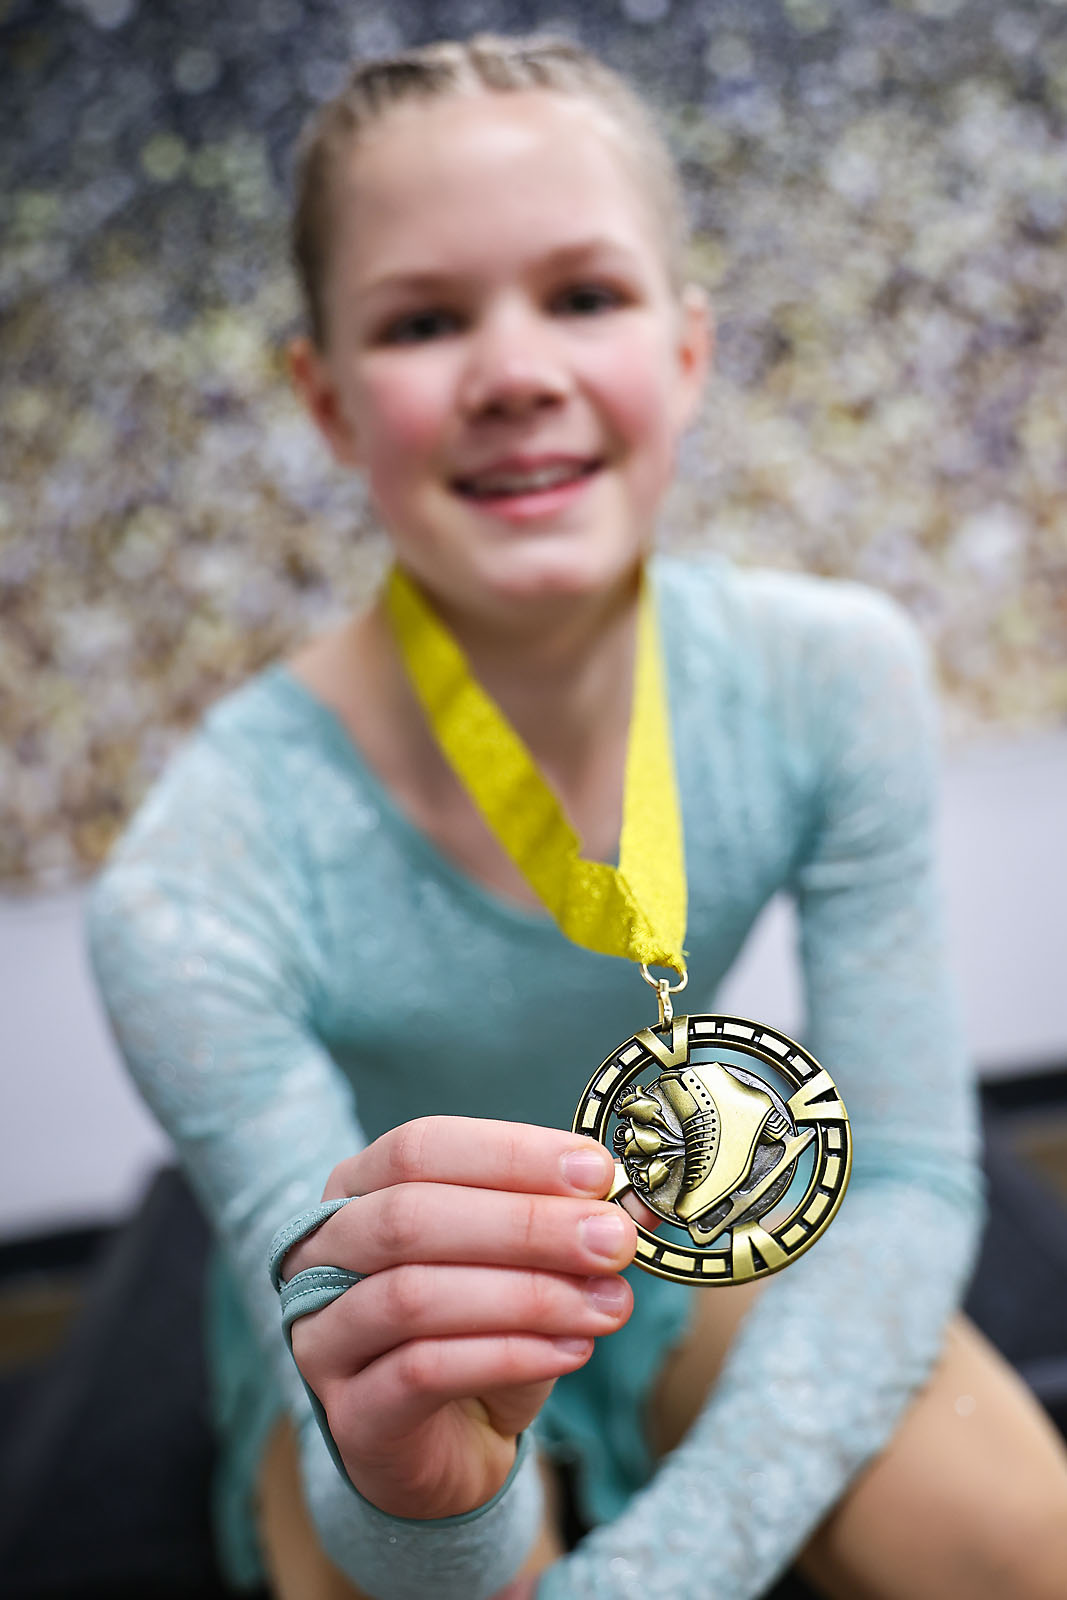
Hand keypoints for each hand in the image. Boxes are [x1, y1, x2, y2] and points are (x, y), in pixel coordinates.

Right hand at [280, 1117, 635, 1521]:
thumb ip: (569, 1223)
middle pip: (411, 1216)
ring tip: (608, 1303)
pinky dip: (507, 1354)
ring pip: (413, 1295)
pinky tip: (572, 1349)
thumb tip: (636, 1199)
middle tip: (613, 1240)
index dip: (510, 1154)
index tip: (596, 1171)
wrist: (450, 1447)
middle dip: (525, 1224)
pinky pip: (421, 1371)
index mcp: (356, 1191)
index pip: (420, 1148)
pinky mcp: (350, 1415)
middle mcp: (321, 1256)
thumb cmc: (480, 1330)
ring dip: (526, 1294)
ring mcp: (323, 1337)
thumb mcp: (526, 1263)